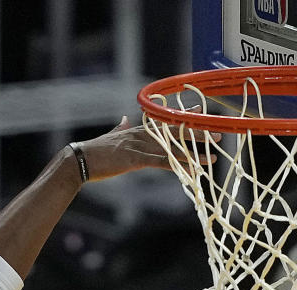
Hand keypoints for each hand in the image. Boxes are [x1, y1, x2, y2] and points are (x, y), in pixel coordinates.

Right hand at [75, 117, 212, 180]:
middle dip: (196, 132)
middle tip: (216, 132)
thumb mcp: (110, 138)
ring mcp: (139, 146)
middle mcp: (141, 134)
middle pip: (174, 132)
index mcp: (136, 130)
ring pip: (172, 148)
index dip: (183, 116)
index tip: (199, 112)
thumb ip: (119, 129)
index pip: (164, 120)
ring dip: (193, 152)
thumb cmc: (93, 153)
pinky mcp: (135, 159)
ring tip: (211, 155)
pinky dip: (177, 166)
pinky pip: (161, 162)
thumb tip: (124, 121)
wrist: (79, 160)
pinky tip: (190, 169)